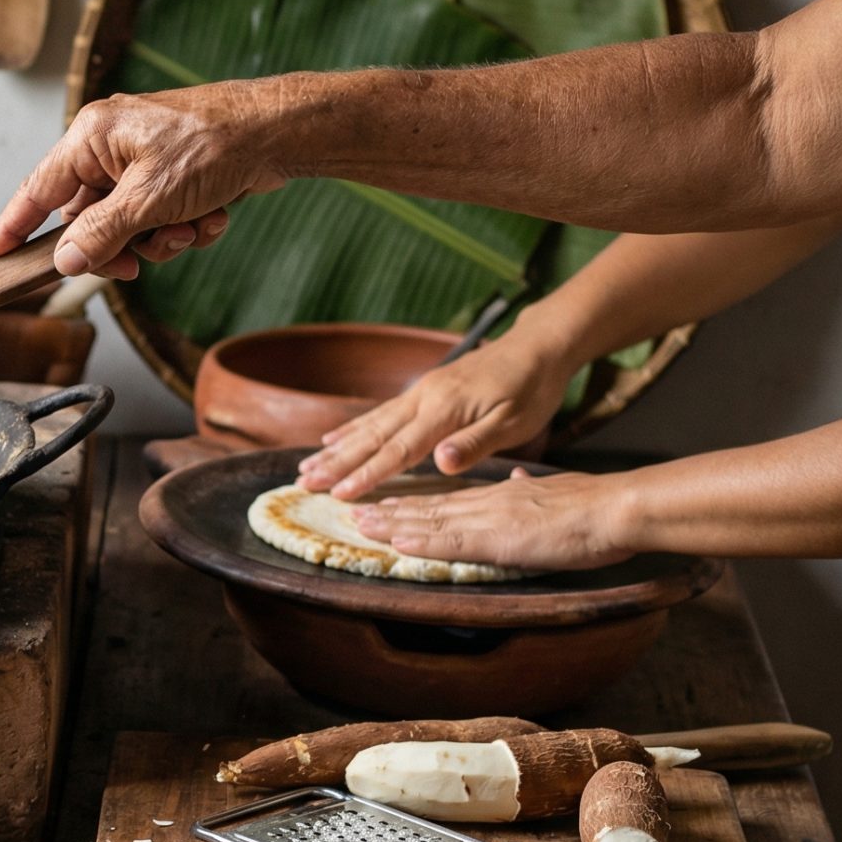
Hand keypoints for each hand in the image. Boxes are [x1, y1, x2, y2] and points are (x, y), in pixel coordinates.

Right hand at [0, 87, 287, 273]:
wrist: (279, 132)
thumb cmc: (214, 146)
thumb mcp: (150, 199)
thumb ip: (100, 234)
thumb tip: (63, 261)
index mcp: (91, 138)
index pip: (36, 191)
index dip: (12, 228)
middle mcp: (109, 147)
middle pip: (86, 219)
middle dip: (118, 245)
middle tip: (135, 262)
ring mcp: (141, 162)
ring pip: (126, 225)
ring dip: (159, 239)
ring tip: (191, 227)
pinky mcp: (170, 176)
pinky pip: (158, 219)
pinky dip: (184, 226)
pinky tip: (212, 217)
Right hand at [298, 332, 577, 499]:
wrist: (537, 346)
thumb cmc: (532, 389)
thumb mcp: (515, 422)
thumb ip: (474, 443)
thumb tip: (440, 463)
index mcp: (444, 410)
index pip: (399, 449)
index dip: (368, 474)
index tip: (340, 494)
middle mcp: (423, 399)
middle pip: (372, 436)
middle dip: (336, 462)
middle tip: (303, 482)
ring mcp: (420, 393)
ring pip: (370, 424)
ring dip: (336, 447)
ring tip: (306, 466)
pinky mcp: (423, 391)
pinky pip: (379, 413)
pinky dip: (353, 428)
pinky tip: (333, 438)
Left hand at [348, 468, 636, 570]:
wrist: (616, 507)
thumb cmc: (596, 505)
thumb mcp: (555, 490)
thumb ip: (532, 487)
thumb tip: (521, 478)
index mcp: (502, 495)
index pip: (450, 501)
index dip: (417, 505)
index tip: (390, 506)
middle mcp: (488, 503)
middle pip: (431, 509)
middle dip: (392, 513)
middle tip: (358, 515)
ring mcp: (490, 519)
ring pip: (431, 522)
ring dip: (394, 525)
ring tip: (362, 526)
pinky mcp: (497, 539)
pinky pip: (450, 542)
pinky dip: (420, 542)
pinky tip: (397, 543)